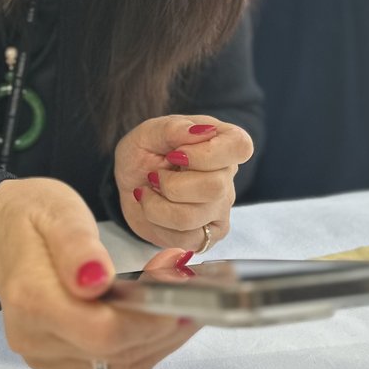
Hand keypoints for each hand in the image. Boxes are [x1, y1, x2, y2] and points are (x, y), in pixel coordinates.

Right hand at [0, 177, 199, 368]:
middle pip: (118, 351)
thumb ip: (77, 247)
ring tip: (187, 291)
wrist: (1, 235)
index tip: (183, 287)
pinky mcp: (59, 359)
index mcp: (32, 301)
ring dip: (163, 332)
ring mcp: (46, 355)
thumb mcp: (57, 212)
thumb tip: (96, 281)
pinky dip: (147, 338)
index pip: (104, 332)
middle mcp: (36, 339)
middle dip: (165, 322)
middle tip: (193, 280)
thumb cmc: (32, 216)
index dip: (151, 319)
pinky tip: (165, 309)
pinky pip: (114, 360)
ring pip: (122, 361)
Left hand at [114, 114, 253, 250]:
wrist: (129, 182)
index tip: (176, 154)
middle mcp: (228, 177)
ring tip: (151, 192)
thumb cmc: (144, 152)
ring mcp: (220, 210)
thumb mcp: (149, 132)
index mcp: (223, 142)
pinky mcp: (206, 237)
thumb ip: (174, 128)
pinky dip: (158, 224)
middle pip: (214, 188)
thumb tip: (202, 131)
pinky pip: (184, 240)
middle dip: (171, 184)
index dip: (206, 154)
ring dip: (157, 205)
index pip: (240, 147)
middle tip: (155, 175)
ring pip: (192, 217)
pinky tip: (155, 210)